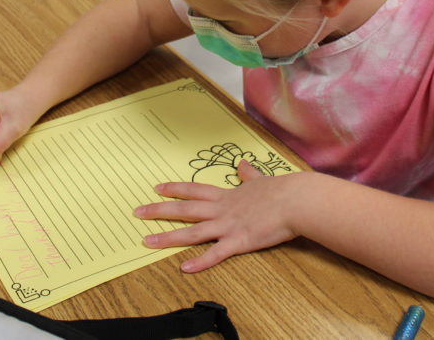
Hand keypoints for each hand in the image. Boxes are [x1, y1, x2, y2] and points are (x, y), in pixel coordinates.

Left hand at [134, 161, 299, 271]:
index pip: (194, 191)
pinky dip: (200, 262)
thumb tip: (243, 164)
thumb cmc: (281, 190)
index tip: (156, 188)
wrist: (296, 200)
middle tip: (138, 212)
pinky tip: (184, 268)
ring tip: (147, 241)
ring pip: (192, 232)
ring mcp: (228, 226)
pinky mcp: (240, 242)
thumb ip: (248, 175)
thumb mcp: (260, 179)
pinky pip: (216, 254)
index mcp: (227, 195)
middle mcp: (222, 210)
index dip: (174, 189)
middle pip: (185, 210)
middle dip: (159, 211)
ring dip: (168, 237)